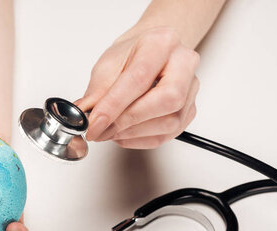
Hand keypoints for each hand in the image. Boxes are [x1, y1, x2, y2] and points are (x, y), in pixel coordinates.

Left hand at [76, 27, 199, 148]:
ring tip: (109, 131)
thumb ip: (96, 93)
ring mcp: (191, 88)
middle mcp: (184, 63)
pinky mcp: (190, 110)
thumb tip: (85, 117)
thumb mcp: (107, 65)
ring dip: (132, 133)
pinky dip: (140, 140)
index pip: (139, 78)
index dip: (113, 106)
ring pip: (169, 122)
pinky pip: (168, 135)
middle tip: (101, 130)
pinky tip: (123, 134)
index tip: (93, 123)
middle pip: (166, 100)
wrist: (148, 53)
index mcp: (161, 43)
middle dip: (128, 121)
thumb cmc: (131, 55)